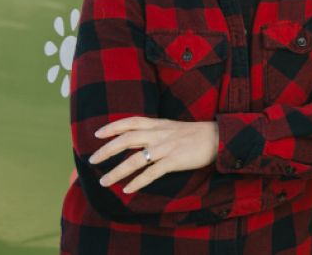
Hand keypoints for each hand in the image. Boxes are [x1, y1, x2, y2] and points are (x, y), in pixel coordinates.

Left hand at [90, 117, 218, 193]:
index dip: (112, 127)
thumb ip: (155, 131)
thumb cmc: (195, 134)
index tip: (97, 134)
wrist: (218, 137)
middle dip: (107, 150)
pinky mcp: (174, 160)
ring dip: (117, 172)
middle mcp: (159, 134)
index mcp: (158, 124)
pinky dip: (138, 181)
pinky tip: (127, 189)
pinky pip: (152, 173)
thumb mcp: (172, 127)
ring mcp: (166, 147)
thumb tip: (137, 139)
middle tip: (92, 160)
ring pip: (135, 159)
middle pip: (126, 139)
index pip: (130, 122)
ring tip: (104, 182)